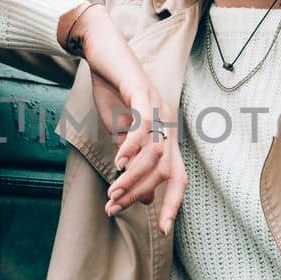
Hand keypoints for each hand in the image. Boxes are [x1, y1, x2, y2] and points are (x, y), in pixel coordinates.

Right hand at [58, 3, 186, 235]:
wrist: (102, 51)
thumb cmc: (111, 89)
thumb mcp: (120, 132)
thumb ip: (132, 161)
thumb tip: (144, 197)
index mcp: (166, 134)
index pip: (178, 177)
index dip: (174, 203)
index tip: (163, 228)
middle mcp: (169, 123)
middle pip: (168, 171)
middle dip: (143, 194)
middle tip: (116, 208)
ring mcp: (158, 107)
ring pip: (155, 154)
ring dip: (133, 177)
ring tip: (112, 191)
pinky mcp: (142, 94)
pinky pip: (144, 126)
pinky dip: (132, 148)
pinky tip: (118, 162)